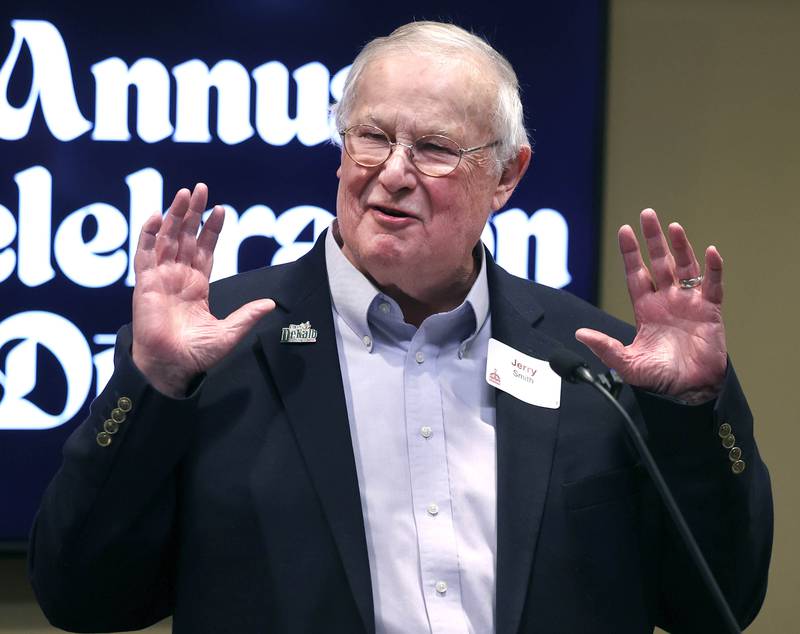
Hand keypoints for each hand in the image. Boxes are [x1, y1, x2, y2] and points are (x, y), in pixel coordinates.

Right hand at [132, 184, 275, 396]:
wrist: (171, 367)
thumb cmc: (196, 354)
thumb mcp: (229, 333)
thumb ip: (246, 315)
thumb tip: (270, 303)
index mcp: (197, 285)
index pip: (205, 249)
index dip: (212, 229)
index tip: (221, 210)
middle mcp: (178, 277)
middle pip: (185, 236)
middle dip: (193, 213)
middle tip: (201, 189)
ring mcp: (161, 278)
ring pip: (166, 239)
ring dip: (174, 216)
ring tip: (184, 194)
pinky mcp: (145, 284)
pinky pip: (145, 254)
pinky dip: (148, 235)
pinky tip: (155, 217)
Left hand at [576, 209, 726, 403]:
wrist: (688, 392)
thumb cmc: (659, 379)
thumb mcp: (627, 362)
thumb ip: (605, 347)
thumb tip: (580, 334)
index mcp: (645, 309)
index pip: (635, 274)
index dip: (630, 253)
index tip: (624, 231)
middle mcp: (667, 301)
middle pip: (659, 263)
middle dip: (652, 239)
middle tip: (647, 214)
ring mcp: (689, 303)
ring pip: (685, 267)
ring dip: (680, 247)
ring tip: (673, 227)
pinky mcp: (710, 311)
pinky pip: (713, 285)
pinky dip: (713, 269)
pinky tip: (710, 252)